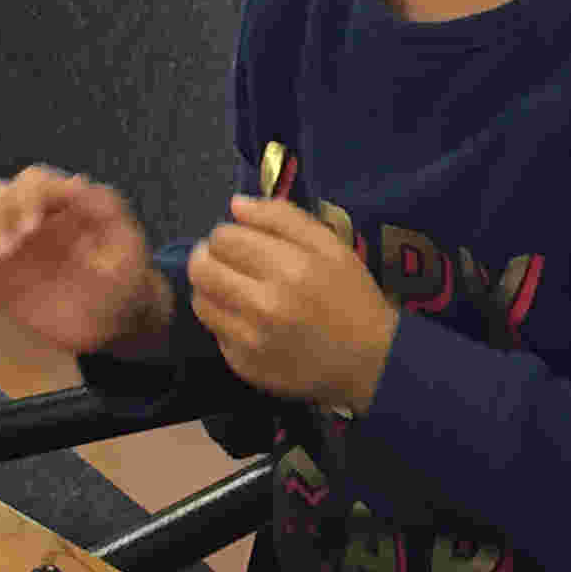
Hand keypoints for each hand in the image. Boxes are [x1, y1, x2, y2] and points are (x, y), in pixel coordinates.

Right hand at [0, 167, 166, 351]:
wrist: (116, 322)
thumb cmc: (125, 275)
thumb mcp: (128, 242)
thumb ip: (107, 210)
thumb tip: (74, 181)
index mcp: (59, 204)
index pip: (30, 181)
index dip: (24, 198)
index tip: (29, 230)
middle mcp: (27, 219)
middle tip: (3, 255)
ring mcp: (7, 250)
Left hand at [185, 196, 395, 413]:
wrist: (371, 360)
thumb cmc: (352, 296)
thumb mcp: (331, 245)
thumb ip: (282, 217)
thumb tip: (236, 205)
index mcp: (287, 268)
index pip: (222, 238)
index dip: (228, 234)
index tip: (243, 242)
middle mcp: (263, 306)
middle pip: (200, 269)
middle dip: (209, 257)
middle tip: (228, 261)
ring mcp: (251, 340)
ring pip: (199, 302)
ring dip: (212, 289)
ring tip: (236, 289)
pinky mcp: (244, 366)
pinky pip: (214, 333)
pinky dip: (226, 321)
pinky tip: (250, 320)